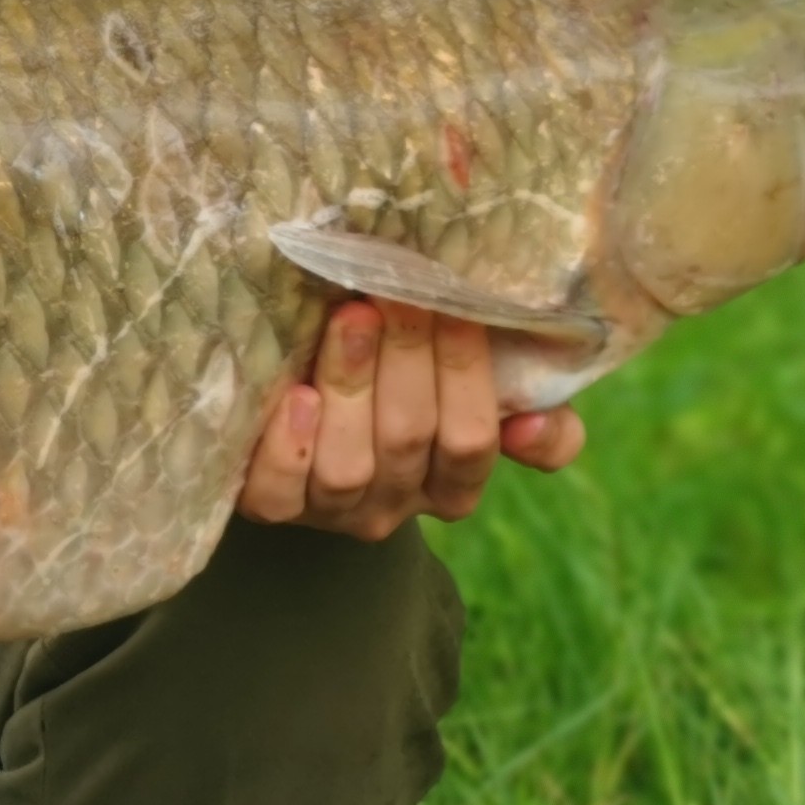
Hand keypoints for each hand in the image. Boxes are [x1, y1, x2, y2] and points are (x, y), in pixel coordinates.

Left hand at [234, 299, 588, 540]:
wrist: (293, 403)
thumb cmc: (395, 381)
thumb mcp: (466, 386)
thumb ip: (520, 400)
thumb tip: (532, 422)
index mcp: (450, 483)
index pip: (470, 441)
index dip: (466, 375)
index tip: (454, 307)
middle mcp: (395, 504)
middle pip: (409, 440)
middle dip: (406, 360)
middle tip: (394, 294)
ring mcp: (331, 510)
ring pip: (349, 467)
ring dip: (351, 385)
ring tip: (348, 319)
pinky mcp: (272, 504)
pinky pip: (279, 494)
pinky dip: (290, 448)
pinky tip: (295, 397)